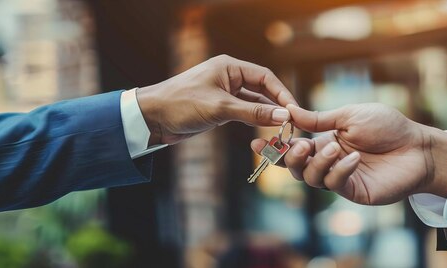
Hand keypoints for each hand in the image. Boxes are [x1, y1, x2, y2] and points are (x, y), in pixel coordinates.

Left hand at [136, 55, 297, 144]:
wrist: (151, 118)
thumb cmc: (181, 105)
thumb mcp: (220, 108)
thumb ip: (253, 112)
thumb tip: (284, 116)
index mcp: (229, 67)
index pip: (265, 76)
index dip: (282, 93)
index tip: (294, 110)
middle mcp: (228, 76)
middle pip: (262, 89)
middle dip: (277, 105)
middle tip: (293, 122)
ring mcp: (224, 92)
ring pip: (254, 102)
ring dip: (267, 114)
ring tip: (283, 129)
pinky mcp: (219, 107)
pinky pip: (244, 111)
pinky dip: (255, 119)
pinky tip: (266, 129)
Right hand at [251, 104, 446, 204]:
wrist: (417, 145)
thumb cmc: (387, 127)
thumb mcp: (349, 115)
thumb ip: (318, 119)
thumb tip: (289, 111)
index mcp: (323, 141)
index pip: (292, 147)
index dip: (273, 147)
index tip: (255, 141)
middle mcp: (328, 161)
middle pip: (296, 168)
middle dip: (292, 157)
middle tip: (302, 144)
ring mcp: (340, 178)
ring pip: (311, 179)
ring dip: (317, 162)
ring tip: (333, 148)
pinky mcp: (354, 191)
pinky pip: (335, 184)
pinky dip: (340, 170)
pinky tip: (354, 157)